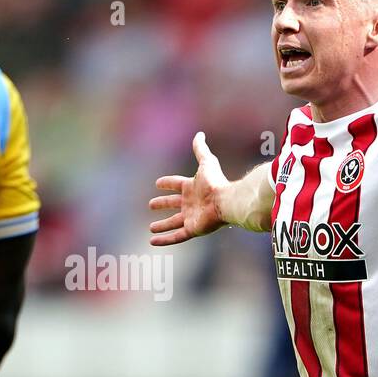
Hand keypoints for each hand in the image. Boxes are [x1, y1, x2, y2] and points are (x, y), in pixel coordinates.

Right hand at [148, 131, 228, 246]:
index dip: (167, 183)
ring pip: (173, 222)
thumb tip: (199, 134)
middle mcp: (191, 203)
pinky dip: (164, 240)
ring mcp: (191, 217)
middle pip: (173, 204)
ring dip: (162, 226)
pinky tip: (152, 242)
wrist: (226, 200)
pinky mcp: (192, 229)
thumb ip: (201, 149)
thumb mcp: (207, 162)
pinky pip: (176, 237)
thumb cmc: (216, 182)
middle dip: (163, 204)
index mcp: (192, 188)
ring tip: (151, 228)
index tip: (158, 183)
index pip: (176, 184)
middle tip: (151, 205)